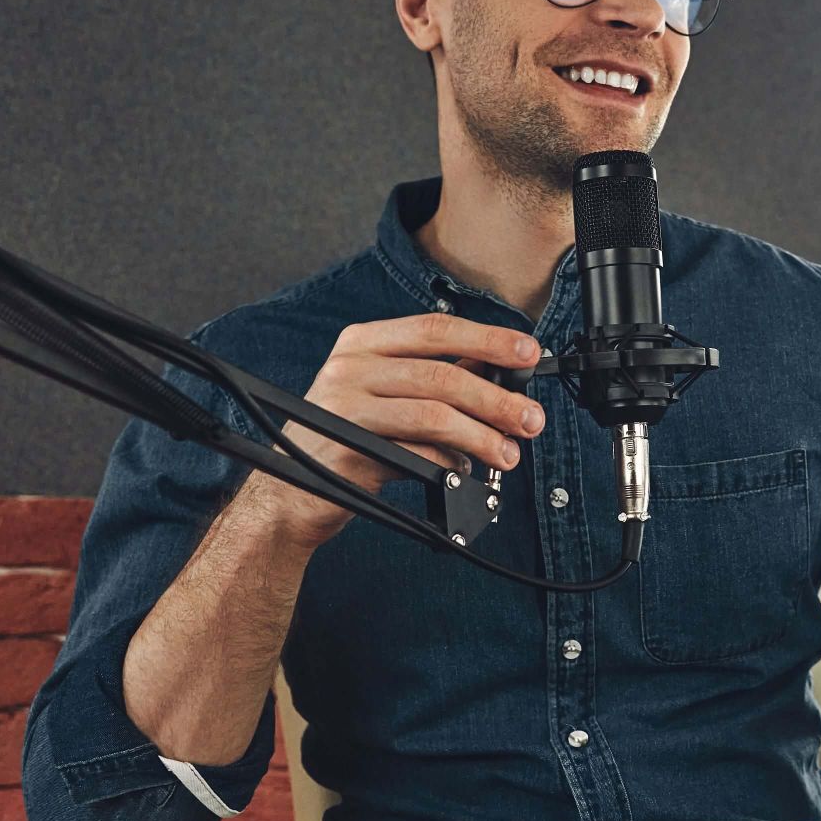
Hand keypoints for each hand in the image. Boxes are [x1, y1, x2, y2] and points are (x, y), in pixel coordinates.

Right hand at [246, 313, 547, 542]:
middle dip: (497, 400)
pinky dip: (450, 465)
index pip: (436, 329)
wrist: (289, 490)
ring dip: (482, 437)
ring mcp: (344, 409)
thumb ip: (433, 378)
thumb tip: (501, 373)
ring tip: (507, 454)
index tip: (529, 353)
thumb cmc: (346, 437)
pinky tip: (465, 471)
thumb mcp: (382, 393)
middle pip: (442, 376)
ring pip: (434, 416)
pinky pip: (417, 455)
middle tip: (531, 420)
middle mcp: (350, 368)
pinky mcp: (348, 451)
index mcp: (362, 342)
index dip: (489, 340)